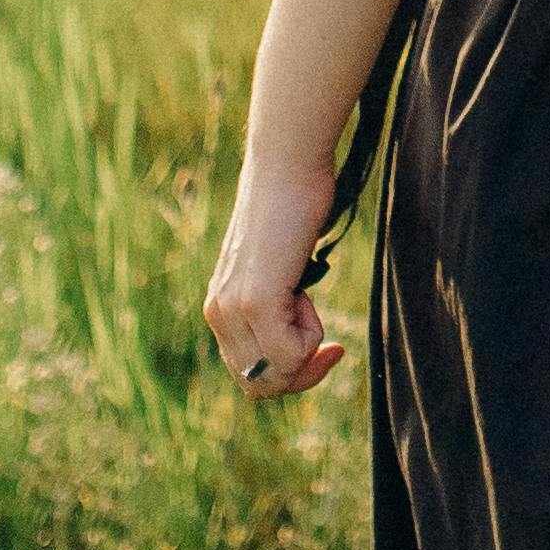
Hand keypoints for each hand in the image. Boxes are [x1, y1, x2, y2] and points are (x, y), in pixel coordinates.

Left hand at [205, 154, 348, 403]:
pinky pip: (291, 353)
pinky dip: (312, 334)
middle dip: (302, 374)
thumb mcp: (277, 267)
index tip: (329, 349)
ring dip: (307, 351)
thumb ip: (274, 303)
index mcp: (219, 306)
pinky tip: (305, 289)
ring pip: (277, 373)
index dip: (290, 374)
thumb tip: (296, 345)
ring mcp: (233, 309)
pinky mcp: (255, 302)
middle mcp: (217, 312)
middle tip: (332, 348)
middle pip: (260, 385)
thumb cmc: (293, 205)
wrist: (288, 165)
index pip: (248, 374)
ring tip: (308, 300)